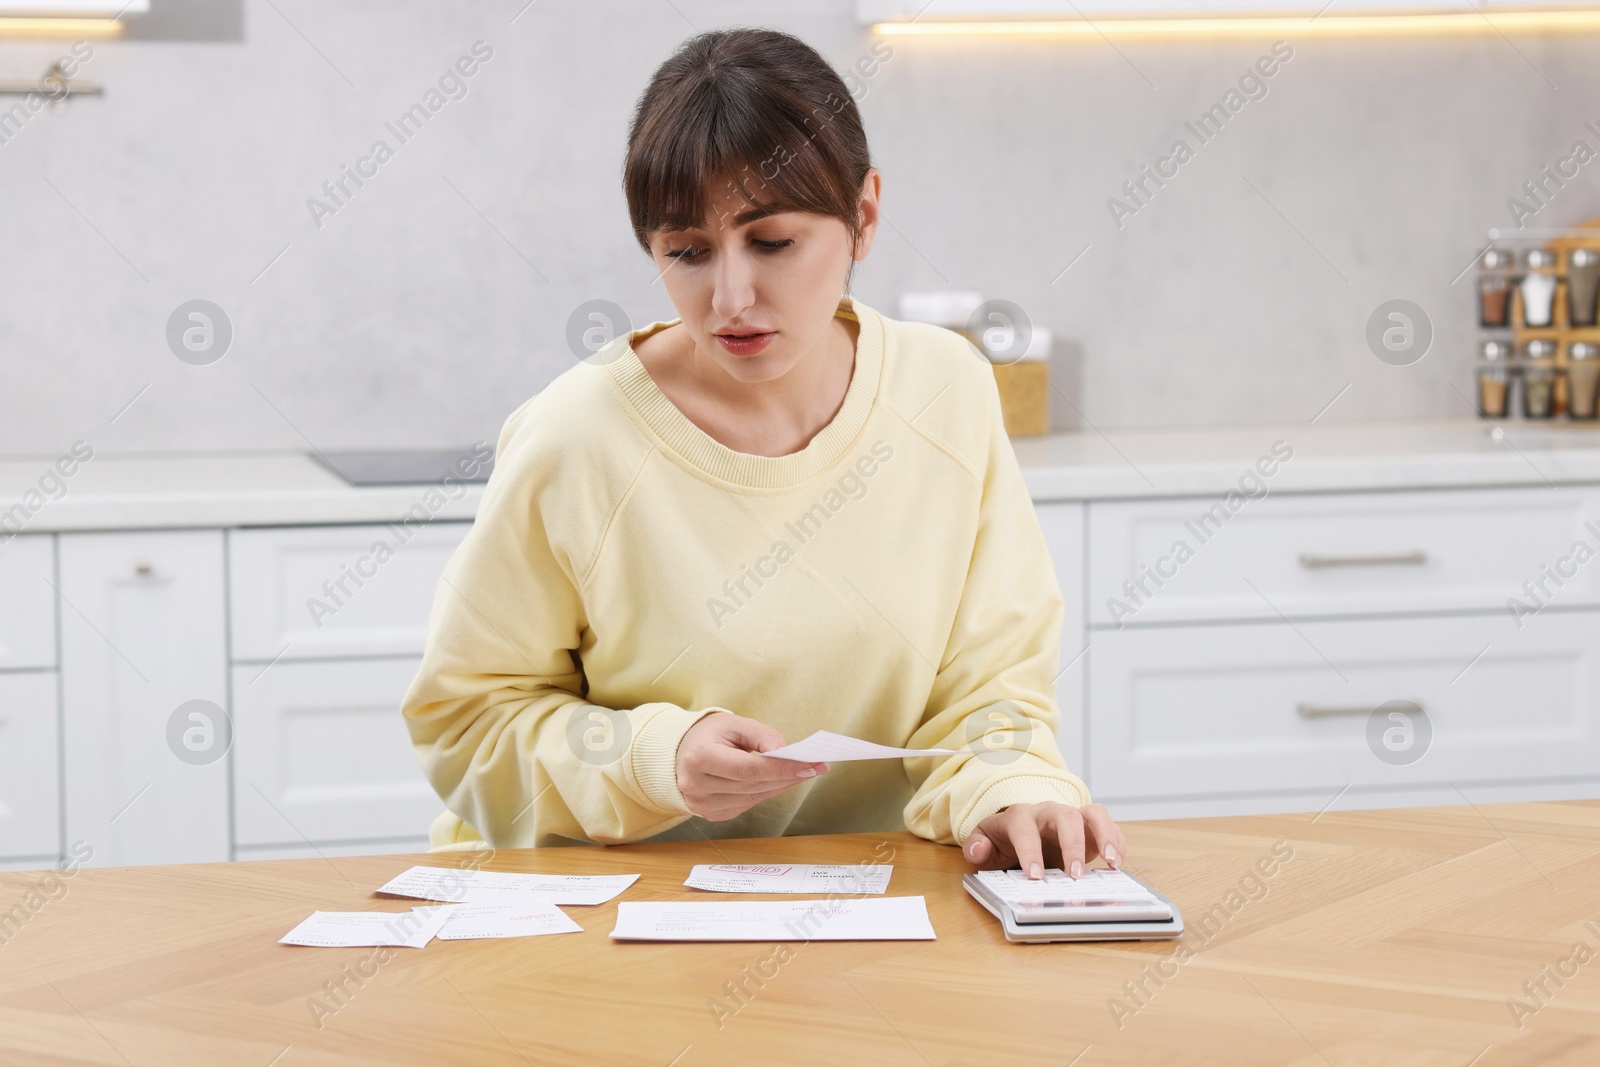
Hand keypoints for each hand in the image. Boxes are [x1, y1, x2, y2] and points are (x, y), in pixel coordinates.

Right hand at [675, 711, 827, 820]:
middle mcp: (695, 785)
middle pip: (753, 786)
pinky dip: (766, 793)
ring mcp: (701, 804)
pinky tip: (780, 782)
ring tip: (803, 772)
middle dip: (788, 776)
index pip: (748, 769)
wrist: (681, 751)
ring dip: (781, 786)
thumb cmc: (710, 734)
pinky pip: (746, 805)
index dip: (781, 769)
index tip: (811, 764)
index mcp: (699, 757)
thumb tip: (786, 753)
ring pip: (752, 798)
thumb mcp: (734, 723)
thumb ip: (762, 736)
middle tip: (816, 766)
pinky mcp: (710, 814)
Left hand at [962, 802, 1125, 879]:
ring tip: (1112, 863)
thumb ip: (977, 847)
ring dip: (1104, 836)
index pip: (1024, 829)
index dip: (1030, 852)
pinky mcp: (1089, 826)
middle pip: (1064, 816)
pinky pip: (1107, 825)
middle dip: (1071, 844)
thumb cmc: (1004, 839)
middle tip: (1074, 876)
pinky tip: (1117, 863)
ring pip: (1092, 814)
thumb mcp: (985, 843)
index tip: (1035, 877)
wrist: (1021, 829)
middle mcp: (1048, 812)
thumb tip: (978, 850)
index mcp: (1019, 816)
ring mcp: (1072, 817)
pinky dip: (1116, 841)